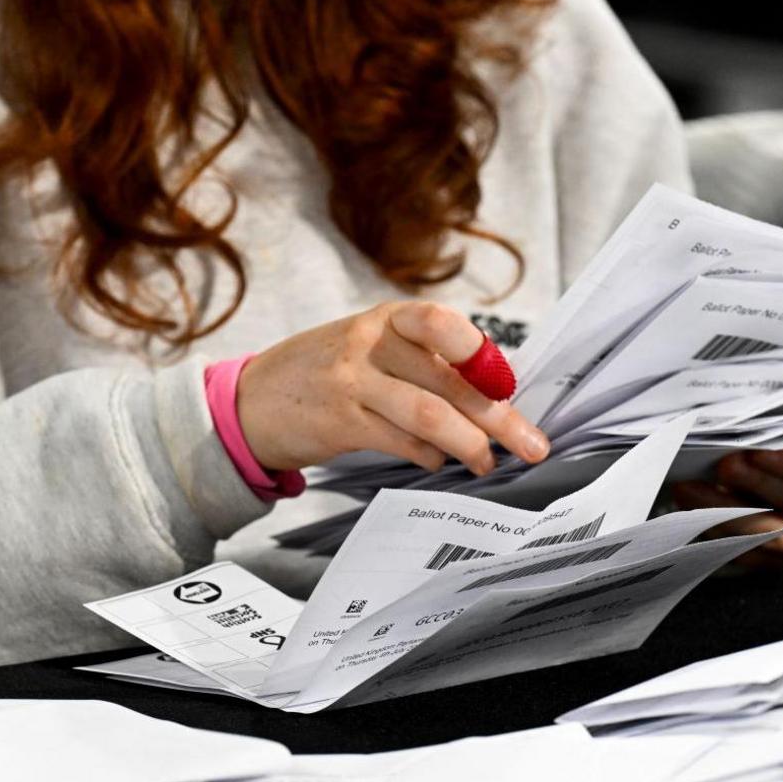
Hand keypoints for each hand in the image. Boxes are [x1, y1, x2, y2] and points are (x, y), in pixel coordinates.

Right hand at [236, 302, 548, 474]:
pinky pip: (399, 440)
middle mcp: (370, 343)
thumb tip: (494, 395)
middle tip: (532, 444)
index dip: (481, 354)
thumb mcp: (371, 347)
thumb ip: (424, 363)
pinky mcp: (339, 421)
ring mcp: (351, 381)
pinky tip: (440, 462)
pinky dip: (428, 455)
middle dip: (499, 417)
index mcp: (388, 318)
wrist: (249, 401)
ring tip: (489, 462)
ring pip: (429, 414)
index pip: (442, 323)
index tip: (508, 385)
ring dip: (469, 443)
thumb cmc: (326, 374)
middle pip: (448, 380)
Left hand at [672, 441, 782, 565]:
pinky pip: (747, 554)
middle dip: (751, 483)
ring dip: (723, 512)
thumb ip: (781, 432)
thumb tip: (739, 425)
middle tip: (719, 466)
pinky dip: (717, 533)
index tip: (756, 451)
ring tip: (689, 489)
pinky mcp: (782, 566)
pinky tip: (693, 514)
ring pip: (766, 534)